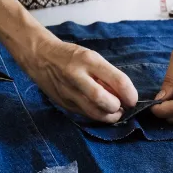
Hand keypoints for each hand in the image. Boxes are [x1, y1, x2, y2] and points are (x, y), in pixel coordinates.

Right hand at [17, 38, 137, 122]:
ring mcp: (68, 92)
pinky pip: (85, 114)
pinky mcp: (63, 103)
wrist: (39, 56)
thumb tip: (124, 95)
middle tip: (122, 106)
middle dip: (118, 108)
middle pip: (105, 101)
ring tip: (114, 111)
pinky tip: (99, 110)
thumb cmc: (70, 55)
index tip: (133, 99)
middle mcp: (78, 76)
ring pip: (94, 113)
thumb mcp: (91, 57)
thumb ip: (107, 75)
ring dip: (109, 116)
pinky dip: (96, 115)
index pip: (118, 81)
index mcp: (89, 60)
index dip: (130, 94)